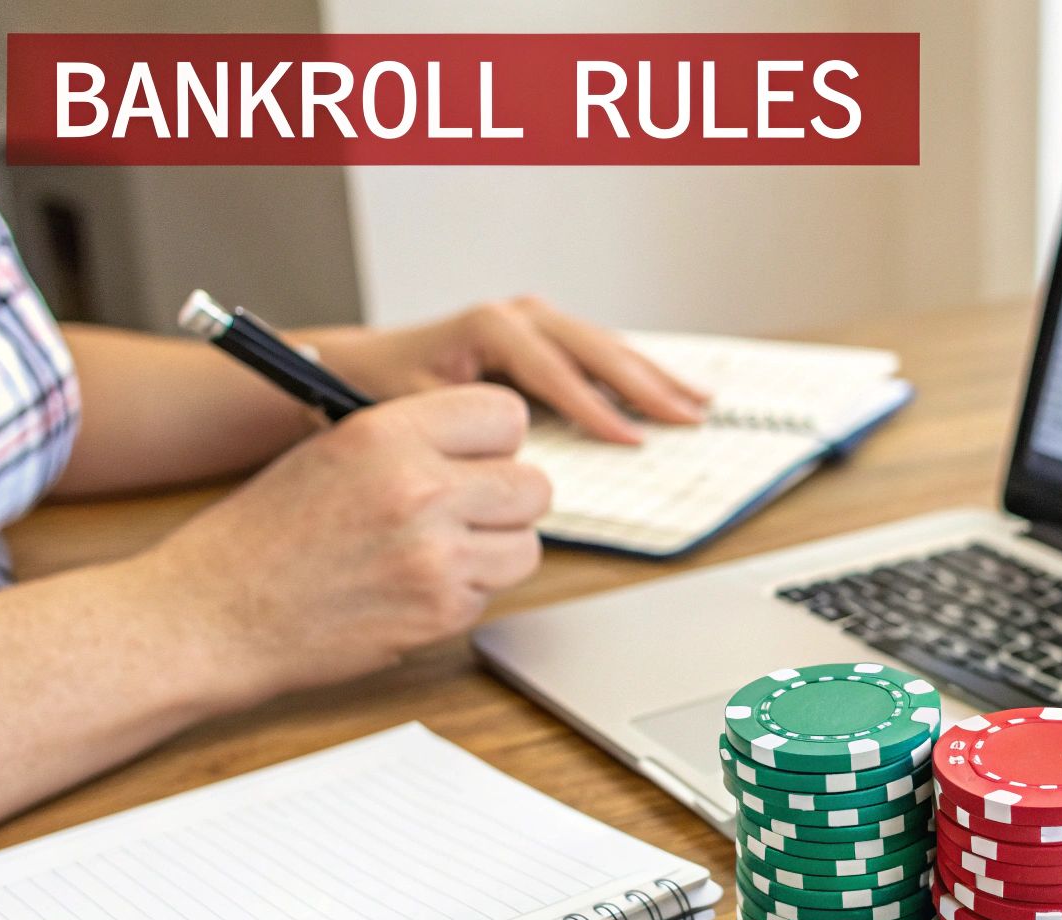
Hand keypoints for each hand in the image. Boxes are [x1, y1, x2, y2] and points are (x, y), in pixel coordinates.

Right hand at [137, 385, 549, 699]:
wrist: (210, 615)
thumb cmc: (261, 535)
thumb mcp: (333, 450)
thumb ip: (414, 439)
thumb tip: (488, 444)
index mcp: (388, 432)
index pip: (506, 415)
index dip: (496, 442)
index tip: (479, 458)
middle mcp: (420, 487)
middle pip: (533, 485)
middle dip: (506, 501)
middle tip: (465, 513)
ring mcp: (435, 554)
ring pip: (525, 545)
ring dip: (493, 552)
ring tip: (435, 553)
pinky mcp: (439, 611)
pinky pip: (492, 593)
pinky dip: (463, 595)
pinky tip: (410, 590)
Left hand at [302, 296, 708, 443]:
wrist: (364, 364)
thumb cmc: (385, 389)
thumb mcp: (417, 413)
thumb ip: (467, 431)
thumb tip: (516, 462)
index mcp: (490, 327)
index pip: (556, 372)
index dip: (597, 409)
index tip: (632, 439)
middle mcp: (518, 315)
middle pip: (596, 350)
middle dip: (646, 386)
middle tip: (687, 418)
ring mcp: (535, 319)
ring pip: (608, 345)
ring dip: (655, 375)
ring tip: (698, 400)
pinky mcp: (545, 333)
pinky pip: (601, 350)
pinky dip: (639, 370)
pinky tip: (670, 386)